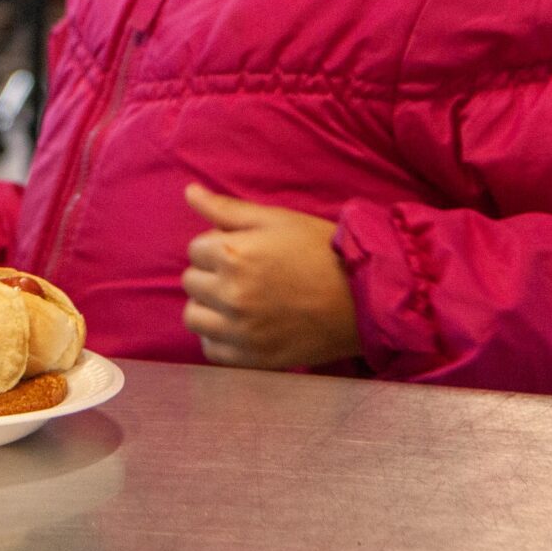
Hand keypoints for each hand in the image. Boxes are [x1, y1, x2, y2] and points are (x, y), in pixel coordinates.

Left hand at [180, 186, 361, 370]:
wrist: (363, 299)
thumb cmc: (320, 251)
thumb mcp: (275, 219)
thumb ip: (226, 208)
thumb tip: (189, 192)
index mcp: (233, 254)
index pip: (195, 249)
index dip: (219, 246)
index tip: (244, 251)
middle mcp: (230, 294)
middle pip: (191, 281)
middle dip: (211, 274)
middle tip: (245, 274)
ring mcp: (240, 330)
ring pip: (194, 317)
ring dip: (208, 307)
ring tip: (237, 301)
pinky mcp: (251, 358)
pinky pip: (210, 348)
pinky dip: (219, 338)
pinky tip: (240, 326)